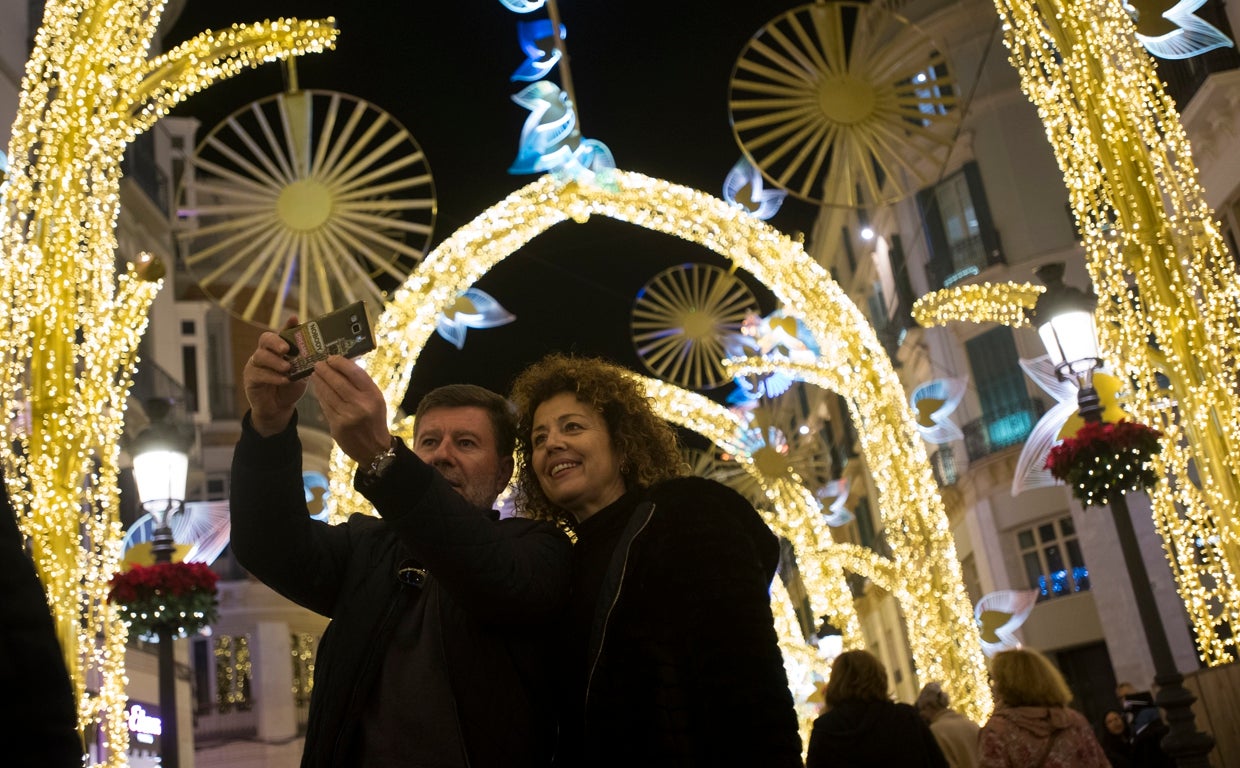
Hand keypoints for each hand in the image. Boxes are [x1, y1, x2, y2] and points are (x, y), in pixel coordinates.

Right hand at [244, 317, 307, 436]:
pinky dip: (272, 376)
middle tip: (286, 349)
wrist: (279, 408)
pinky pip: (259, 374)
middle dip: (276, 342)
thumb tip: (322, 352)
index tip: (295, 319)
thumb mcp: (301, 373)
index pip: (281, 333)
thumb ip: (306, 362)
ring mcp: (255, 365)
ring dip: (276, 361)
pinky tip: (284, 380)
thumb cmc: (290, 387)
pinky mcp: (250, 378)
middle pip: (265, 339)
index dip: (287, 325)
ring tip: (287, 368)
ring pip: (260, 356)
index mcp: (278, 349)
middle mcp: (265, 353)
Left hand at [311, 356, 391, 463]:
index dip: (340, 363)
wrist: (374, 449)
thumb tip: (343, 366)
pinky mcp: (337, 425)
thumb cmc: (374, 419)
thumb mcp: (376, 399)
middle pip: (338, 382)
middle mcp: (361, 404)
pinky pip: (325, 406)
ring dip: (319, 381)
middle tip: (318, 363)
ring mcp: (347, 416)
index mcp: (373, 395)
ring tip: (315, 373)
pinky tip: (317, 389)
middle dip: (325, 370)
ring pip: (328, 393)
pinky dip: (320, 395)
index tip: (331, 357)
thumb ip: (362, 384)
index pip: (354, 373)